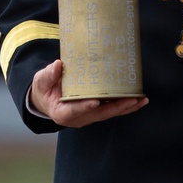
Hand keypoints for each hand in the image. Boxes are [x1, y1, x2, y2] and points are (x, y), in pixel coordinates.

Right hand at [29, 60, 147, 128]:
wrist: (47, 100)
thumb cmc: (44, 89)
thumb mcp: (41, 81)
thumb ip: (48, 75)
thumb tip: (58, 65)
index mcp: (63, 112)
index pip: (75, 110)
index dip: (85, 106)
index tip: (95, 102)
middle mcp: (79, 118)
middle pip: (100, 113)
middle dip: (117, 107)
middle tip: (132, 99)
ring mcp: (89, 116)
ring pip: (109, 113)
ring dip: (126, 107)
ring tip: (141, 100)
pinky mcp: (97, 111)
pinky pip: (112, 109)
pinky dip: (126, 106)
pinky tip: (139, 100)